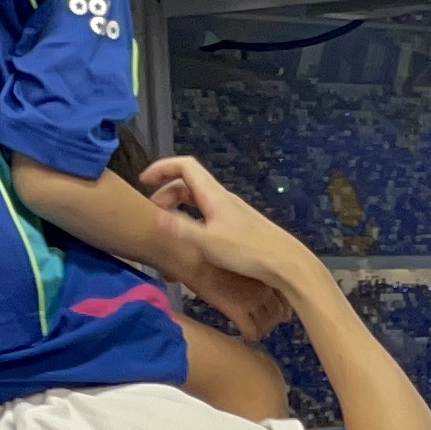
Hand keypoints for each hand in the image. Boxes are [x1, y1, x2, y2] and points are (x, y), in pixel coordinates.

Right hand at [142, 155, 324, 303]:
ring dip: (179, 207)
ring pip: (199, 201)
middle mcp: (223, 199)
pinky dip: (193, 219)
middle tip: (153, 213)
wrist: (287, 264)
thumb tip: (154, 216)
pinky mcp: (240, 226)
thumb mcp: (207, 242)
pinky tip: (191, 240)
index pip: (185, 166)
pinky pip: (208, 214)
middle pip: (189, 184)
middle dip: (166, 193)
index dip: (162, 168)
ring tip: (167, 227)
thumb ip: (180, 229)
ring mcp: (233, 212)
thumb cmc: (248, 252)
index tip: (143, 181)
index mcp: (214, 196)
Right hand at [179, 255, 294, 340]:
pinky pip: (251, 331)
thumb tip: (246, 280)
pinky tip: (246, 339)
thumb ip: (247, 271)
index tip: (280, 313)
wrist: (195, 259)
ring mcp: (253, 300)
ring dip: (261, 330)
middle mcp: (264, 287)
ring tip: (254, 332)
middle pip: (278, 312)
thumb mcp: (238, 261)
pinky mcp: (238, 311)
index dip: (283, 307)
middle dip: (273, 320)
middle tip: (265, 325)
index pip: (285, 296)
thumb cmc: (210, 254)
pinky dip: (250, 337)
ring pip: (266, 323)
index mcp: (266, 273)